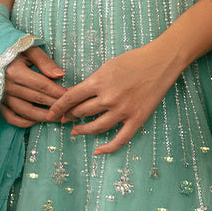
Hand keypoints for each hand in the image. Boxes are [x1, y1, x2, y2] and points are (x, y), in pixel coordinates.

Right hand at [1, 45, 65, 127]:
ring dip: (43, 116)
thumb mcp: (28, 48)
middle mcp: (6, 86)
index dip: (58, 92)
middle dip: (55, 105)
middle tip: (70, 109)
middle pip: (36, 99)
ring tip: (58, 117)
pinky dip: (24, 122)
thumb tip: (60, 75)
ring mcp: (0, 96)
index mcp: (14, 71)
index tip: (71, 96)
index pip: (42, 85)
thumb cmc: (11, 47)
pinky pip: (11, 117)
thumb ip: (44, 61)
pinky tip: (36, 121)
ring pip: (25, 111)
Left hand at [45, 44, 179, 155]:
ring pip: (96, 127)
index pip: (70, 98)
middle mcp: (108, 98)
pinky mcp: (137, 118)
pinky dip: (107, 148)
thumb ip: (91, 82)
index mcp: (99, 81)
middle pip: (81, 113)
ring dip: (83, 130)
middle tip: (65, 119)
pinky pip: (120, 139)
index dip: (57, 108)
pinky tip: (97, 151)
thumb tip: (74, 95)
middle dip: (70, 116)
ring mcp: (123, 110)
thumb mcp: (107, 66)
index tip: (50, 114)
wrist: (161, 61)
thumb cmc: (134, 59)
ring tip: (76, 131)